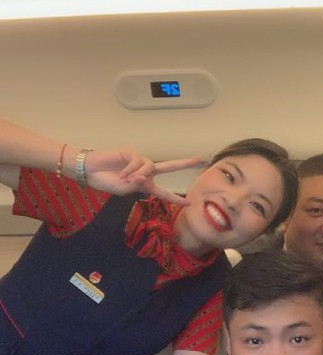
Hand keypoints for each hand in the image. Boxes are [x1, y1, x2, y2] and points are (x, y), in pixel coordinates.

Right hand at [84, 148, 202, 204]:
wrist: (90, 170)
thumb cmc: (106, 182)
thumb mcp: (123, 190)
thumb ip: (135, 186)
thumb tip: (143, 177)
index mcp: (145, 185)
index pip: (164, 193)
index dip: (176, 199)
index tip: (190, 203)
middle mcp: (145, 172)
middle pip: (169, 166)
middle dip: (184, 163)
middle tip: (200, 160)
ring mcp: (139, 161)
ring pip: (149, 167)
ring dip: (138, 174)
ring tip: (124, 178)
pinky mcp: (132, 152)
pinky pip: (138, 161)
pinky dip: (130, 169)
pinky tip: (121, 172)